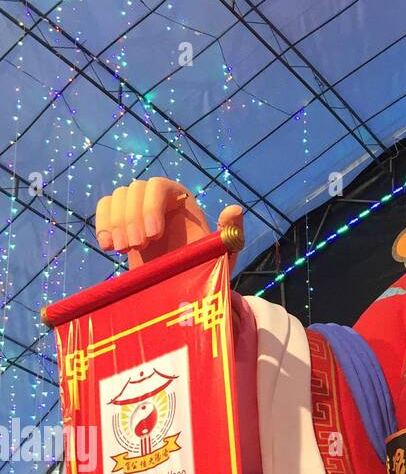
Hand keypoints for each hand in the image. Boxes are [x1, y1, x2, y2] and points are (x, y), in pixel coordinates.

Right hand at [94, 178, 243, 273]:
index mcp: (182, 200)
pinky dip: (102, 224)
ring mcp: (138, 208)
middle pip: (134, 189)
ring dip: (115, 223)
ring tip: (124, 250)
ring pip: (117, 197)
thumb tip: (235, 209)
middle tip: (136, 248)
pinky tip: (108, 247)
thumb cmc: (205, 269)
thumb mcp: (222, 256)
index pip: (158, 186)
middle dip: (131, 219)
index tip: (152, 237)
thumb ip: (230, 234)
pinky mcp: (122, 222)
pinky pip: (105, 208)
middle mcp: (159, 198)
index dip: (150, 207)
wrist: (184, 287)